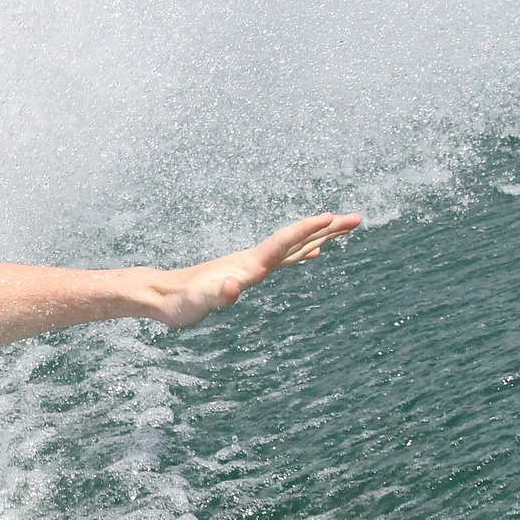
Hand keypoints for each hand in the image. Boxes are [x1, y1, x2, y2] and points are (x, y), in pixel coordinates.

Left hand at [154, 211, 362, 328]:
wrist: (161, 295)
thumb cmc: (180, 303)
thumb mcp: (199, 303)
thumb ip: (218, 296)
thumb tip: (233, 286)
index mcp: (248, 265)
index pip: (283, 243)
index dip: (307, 230)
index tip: (333, 216)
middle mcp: (253, 261)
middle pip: (296, 239)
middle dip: (327, 228)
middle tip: (359, 218)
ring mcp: (251, 266)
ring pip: (293, 247)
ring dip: (320, 236)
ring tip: (345, 227)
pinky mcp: (247, 273)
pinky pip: (283, 259)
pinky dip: (303, 252)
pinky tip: (313, 252)